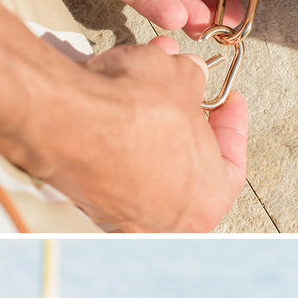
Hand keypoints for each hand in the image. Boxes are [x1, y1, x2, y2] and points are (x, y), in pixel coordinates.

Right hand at [41, 36, 247, 231]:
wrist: (64, 120)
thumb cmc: (130, 112)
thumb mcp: (181, 78)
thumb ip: (194, 80)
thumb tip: (189, 76)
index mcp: (207, 200)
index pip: (233, 161)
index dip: (232, 122)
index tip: (227, 101)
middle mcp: (167, 222)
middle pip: (187, 165)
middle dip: (184, 121)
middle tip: (183, 95)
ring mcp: (124, 218)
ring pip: (148, 168)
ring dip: (150, 128)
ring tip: (143, 90)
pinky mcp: (89, 205)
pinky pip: (114, 171)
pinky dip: (119, 142)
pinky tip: (114, 112)